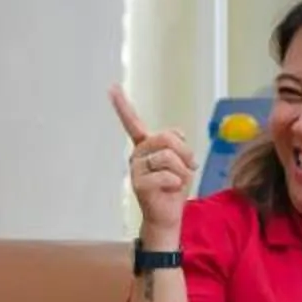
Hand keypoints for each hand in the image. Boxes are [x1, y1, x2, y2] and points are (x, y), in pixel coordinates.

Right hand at [112, 85, 197, 240]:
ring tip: (177, 181)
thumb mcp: (182, 160)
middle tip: (189, 166)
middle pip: (167, 138)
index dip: (123, 105)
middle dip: (185, 152)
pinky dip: (177, 183)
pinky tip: (171, 190)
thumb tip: (178, 133)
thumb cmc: (174, 187)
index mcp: (145, 146)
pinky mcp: (139, 184)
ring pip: (169, 157)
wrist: (168, 214)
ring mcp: (136, 169)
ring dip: (182, 170)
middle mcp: (137, 154)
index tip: (112, 88)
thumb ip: (178, 144)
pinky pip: (167, 176)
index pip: (133, 122)